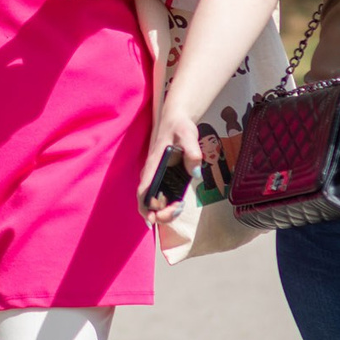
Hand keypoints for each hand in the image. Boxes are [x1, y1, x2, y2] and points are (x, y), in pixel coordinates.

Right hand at [136, 100, 205, 224]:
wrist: (176, 120)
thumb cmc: (180, 128)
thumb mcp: (188, 136)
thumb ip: (192, 153)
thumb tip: (195, 173)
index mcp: (153, 164)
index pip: (144, 190)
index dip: (145, 206)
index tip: (153, 219)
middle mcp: (151, 173)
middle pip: (146, 200)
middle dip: (158, 213)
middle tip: (175, 213)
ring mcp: (155, 176)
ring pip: (153, 200)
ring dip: (163, 210)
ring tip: (179, 208)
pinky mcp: (161, 176)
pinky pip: (159, 195)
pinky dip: (166, 205)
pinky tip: (177, 206)